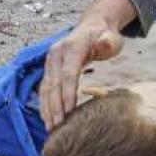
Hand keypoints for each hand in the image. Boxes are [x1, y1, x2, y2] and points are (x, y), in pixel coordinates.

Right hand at [41, 0, 134, 129]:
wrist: (92, 26)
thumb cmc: (105, 35)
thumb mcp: (111, 37)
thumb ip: (108, 42)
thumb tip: (104, 43)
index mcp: (71, 47)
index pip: (68, 74)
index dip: (67, 93)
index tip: (69, 112)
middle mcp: (56, 54)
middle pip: (54, 83)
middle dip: (55, 106)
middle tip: (58, 127)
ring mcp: (50, 61)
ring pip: (45, 88)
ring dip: (47, 108)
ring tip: (50, 128)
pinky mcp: (49, 68)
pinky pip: (44, 88)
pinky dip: (45, 104)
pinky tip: (47, 119)